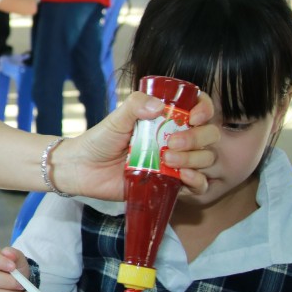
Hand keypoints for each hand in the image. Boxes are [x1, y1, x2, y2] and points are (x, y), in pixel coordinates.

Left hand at [51, 90, 217, 199]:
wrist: (82, 169)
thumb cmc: (99, 140)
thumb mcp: (116, 118)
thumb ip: (135, 105)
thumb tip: (159, 106)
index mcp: (166, 119)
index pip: (199, 109)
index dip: (205, 110)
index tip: (194, 117)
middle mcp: (176, 139)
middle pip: (209, 135)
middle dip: (197, 138)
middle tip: (171, 143)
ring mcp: (175, 163)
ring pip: (205, 159)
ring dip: (193, 158)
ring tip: (167, 160)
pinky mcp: (170, 184)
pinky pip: (198, 185)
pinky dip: (197, 181)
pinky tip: (183, 177)